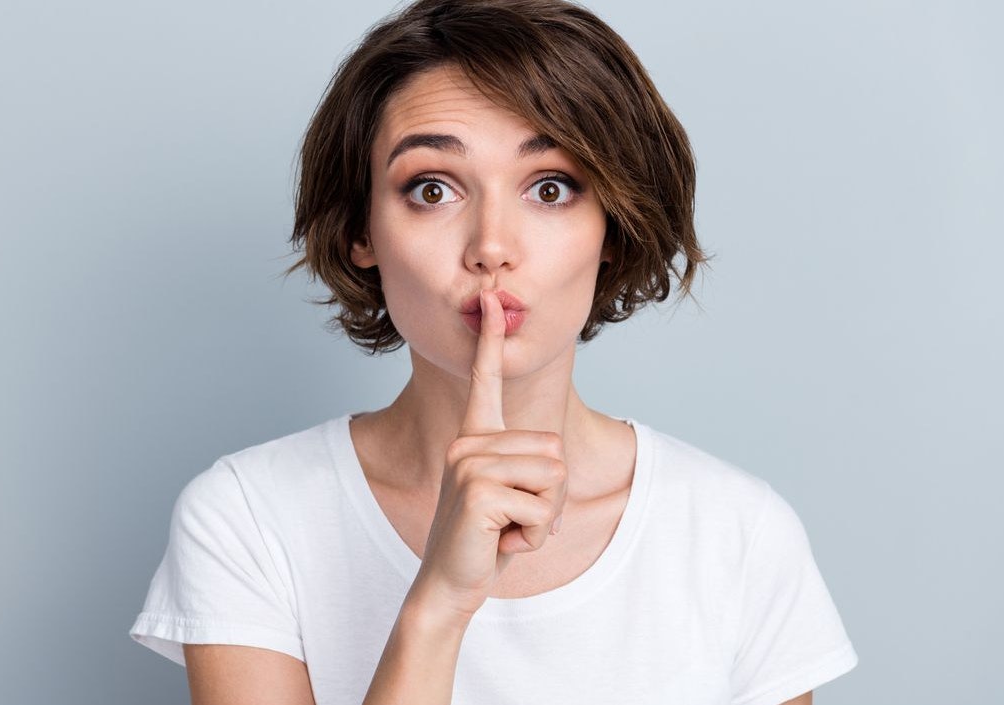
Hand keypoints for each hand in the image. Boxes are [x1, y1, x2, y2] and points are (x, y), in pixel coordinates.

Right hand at [408, 289, 567, 622]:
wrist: (449, 582)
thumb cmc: (485, 539)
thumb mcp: (509, 496)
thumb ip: (526, 469)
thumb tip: (554, 462)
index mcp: (474, 437)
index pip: (485, 379)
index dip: (491, 339)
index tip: (491, 298)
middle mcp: (468, 443)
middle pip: (553, 451)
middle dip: (550, 497)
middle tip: (516, 518)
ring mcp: (469, 465)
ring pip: (553, 480)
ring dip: (544, 518)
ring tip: (508, 528)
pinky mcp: (479, 492)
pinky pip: (542, 509)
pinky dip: (535, 535)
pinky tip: (503, 542)